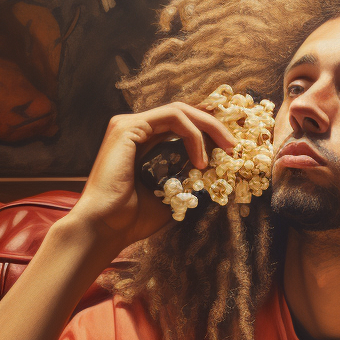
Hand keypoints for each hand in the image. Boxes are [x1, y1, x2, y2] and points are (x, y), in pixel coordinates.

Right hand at [67, 101, 237, 250]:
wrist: (105, 228)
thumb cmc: (132, 218)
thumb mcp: (171, 194)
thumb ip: (187, 177)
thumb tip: (215, 169)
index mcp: (142, 142)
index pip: (181, 125)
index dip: (208, 130)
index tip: (230, 148)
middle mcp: (134, 128)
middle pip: (184, 113)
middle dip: (214, 126)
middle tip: (234, 146)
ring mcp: (129, 125)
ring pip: (180, 110)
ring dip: (209, 128)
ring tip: (225, 150)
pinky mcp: (127, 127)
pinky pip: (172, 118)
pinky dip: (192, 135)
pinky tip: (200, 160)